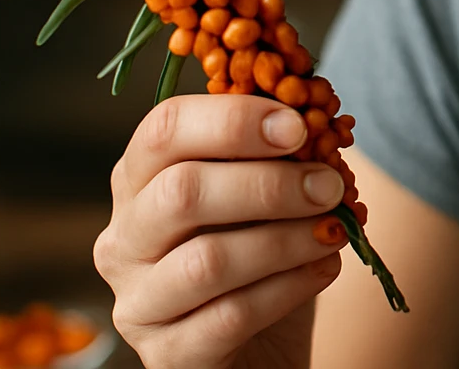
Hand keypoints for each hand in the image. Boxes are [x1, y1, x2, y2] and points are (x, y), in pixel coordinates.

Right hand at [94, 95, 349, 368]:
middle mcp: (124, 238)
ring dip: (285, 239)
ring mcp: (138, 301)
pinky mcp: (166, 355)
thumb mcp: (268, 197)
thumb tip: (319, 114)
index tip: (298, 126)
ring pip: (207, 260)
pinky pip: (229, 316)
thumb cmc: (260, 257)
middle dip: (268, 184)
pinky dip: (289, 288)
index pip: (164, 129)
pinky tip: (324, 269)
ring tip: (334, 231)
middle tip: (329, 186)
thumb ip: (280, 156)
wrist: (258, 349)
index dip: (233, 120)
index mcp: (141, 179)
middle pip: (182, 192)